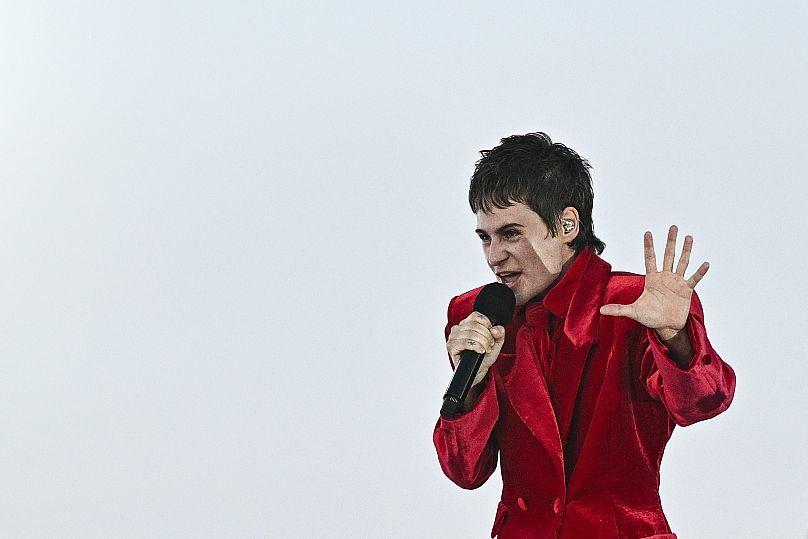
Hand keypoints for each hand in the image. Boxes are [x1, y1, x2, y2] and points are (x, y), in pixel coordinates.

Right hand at [446, 311, 505, 389]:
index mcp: (467, 323)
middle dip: (487, 336)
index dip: (487, 324)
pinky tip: (480, 351)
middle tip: (490, 345)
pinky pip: (465, 342)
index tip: (491, 334)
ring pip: (471, 333)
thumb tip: (495, 329)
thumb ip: (500, 333)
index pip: (476, 316)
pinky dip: (476, 346)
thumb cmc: (484, 356)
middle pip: (475, 325)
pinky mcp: (451, 346)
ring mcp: (453, 337)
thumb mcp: (496, 343)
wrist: (479, 370)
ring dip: (482, 342)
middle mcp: (458, 328)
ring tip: (485, 349)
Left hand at [599, 225, 708, 340]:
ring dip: (685, 251)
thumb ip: (619, 309)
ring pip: (681, 263)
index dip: (649, 246)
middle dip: (670, 242)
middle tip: (673, 227)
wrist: (666, 325)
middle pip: (668, 255)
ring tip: (689, 237)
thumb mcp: (633, 312)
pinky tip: (705, 263)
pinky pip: (694, 279)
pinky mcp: (686, 290)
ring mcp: (676, 282)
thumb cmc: (650, 317)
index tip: (648, 232)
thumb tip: (601, 310)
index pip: (650, 258)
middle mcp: (665, 277)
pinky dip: (699, 272)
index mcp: (652, 279)